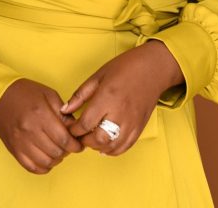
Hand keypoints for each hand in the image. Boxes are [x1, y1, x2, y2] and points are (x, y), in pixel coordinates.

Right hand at [0, 78, 84, 173]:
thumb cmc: (25, 92)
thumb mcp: (48, 94)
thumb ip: (63, 112)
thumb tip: (74, 129)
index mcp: (40, 114)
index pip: (64, 139)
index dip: (75, 145)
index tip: (79, 144)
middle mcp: (30, 130)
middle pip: (56, 152)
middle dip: (67, 151)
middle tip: (69, 145)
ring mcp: (20, 142)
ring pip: (46, 162)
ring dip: (57, 159)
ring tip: (58, 150)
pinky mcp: (14, 150)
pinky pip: (32, 167)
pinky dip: (44, 167)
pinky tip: (47, 158)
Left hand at [60, 40, 184, 156]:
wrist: (153, 68)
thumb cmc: (125, 67)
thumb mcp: (98, 76)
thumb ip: (80, 95)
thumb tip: (65, 110)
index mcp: (107, 97)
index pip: (86, 123)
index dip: (74, 129)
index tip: (70, 128)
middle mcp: (120, 113)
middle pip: (97, 139)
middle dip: (84, 140)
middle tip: (79, 135)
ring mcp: (132, 122)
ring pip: (111, 147)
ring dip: (97, 146)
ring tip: (91, 138)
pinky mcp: (140, 128)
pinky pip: (125, 147)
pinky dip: (112, 150)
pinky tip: (105, 145)